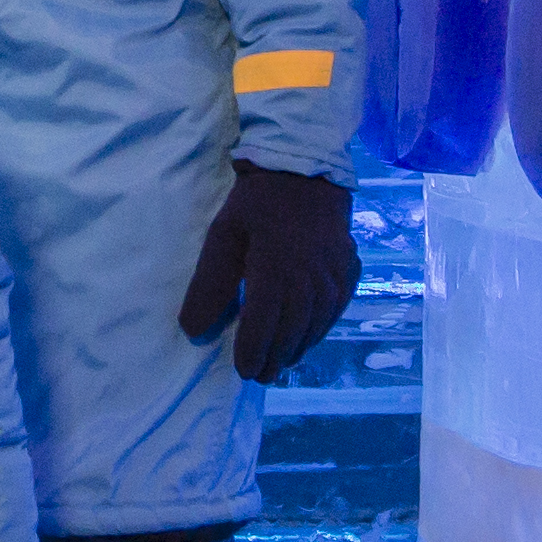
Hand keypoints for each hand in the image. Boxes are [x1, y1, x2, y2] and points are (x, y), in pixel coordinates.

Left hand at [172, 163, 359, 378]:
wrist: (305, 166)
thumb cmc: (256, 203)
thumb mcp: (223, 236)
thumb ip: (209, 285)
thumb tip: (192, 330)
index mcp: (275, 273)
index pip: (263, 328)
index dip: (253, 353)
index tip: (243, 370)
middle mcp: (310, 280)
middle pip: (292, 332)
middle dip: (276, 358)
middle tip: (262, 375)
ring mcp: (334, 274)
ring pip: (317, 324)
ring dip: (299, 347)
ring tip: (282, 361)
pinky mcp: (349, 266)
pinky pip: (338, 307)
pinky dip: (323, 327)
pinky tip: (311, 334)